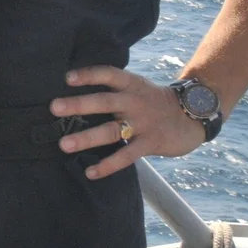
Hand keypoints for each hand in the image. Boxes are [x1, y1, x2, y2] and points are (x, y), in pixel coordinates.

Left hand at [51, 66, 209, 180]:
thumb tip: (77, 90)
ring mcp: (143, 123)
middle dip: (78, 105)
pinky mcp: (151, 143)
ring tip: (64, 144)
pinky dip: (108, 165)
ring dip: (86, 138)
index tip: (67, 77)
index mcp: (131, 84)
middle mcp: (135, 102)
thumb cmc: (155, 100)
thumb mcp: (137, 86)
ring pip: (111, 131)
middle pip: (104, 101)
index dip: (89, 74)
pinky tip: (91, 172)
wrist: (193, 115)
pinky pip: (126, 156)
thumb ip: (114, 89)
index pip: (108, 74)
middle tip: (53, 108)